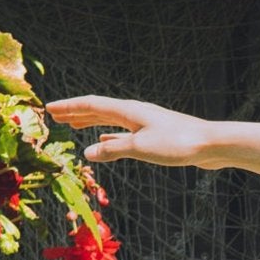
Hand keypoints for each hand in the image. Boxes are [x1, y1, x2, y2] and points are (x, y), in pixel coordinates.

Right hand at [47, 96, 214, 167]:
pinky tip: (103, 142)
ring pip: (110, 121)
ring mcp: (144, 123)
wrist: (211, 145)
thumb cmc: (178, 143)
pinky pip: (122, 132)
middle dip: (75, 113)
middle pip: (98, 110)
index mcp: (129, 111)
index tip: (48, 108)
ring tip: (73, 125)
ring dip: (89, 123)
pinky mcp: (154, 135)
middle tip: (54, 115)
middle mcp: (135, 113)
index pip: (91, 105)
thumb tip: (87, 154)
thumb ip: (113, 150)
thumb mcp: (141, 148)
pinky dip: (108, 136)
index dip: (69, 107)